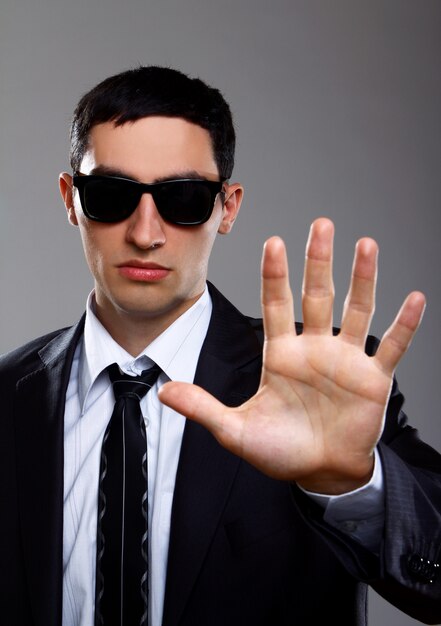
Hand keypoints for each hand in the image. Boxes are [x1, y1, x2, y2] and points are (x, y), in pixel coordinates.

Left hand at [158, 218, 425, 493]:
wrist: (321, 473)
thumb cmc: (280, 450)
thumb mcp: (236, 430)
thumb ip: (203, 407)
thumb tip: (164, 390)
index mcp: (281, 354)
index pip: (275, 304)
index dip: (274, 275)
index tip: (273, 242)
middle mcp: (314, 348)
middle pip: (317, 295)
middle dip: (318, 261)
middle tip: (321, 225)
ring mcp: (346, 360)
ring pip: (356, 311)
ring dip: (362, 279)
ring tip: (365, 245)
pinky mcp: (373, 379)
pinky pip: (391, 347)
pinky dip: (404, 325)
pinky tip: (413, 298)